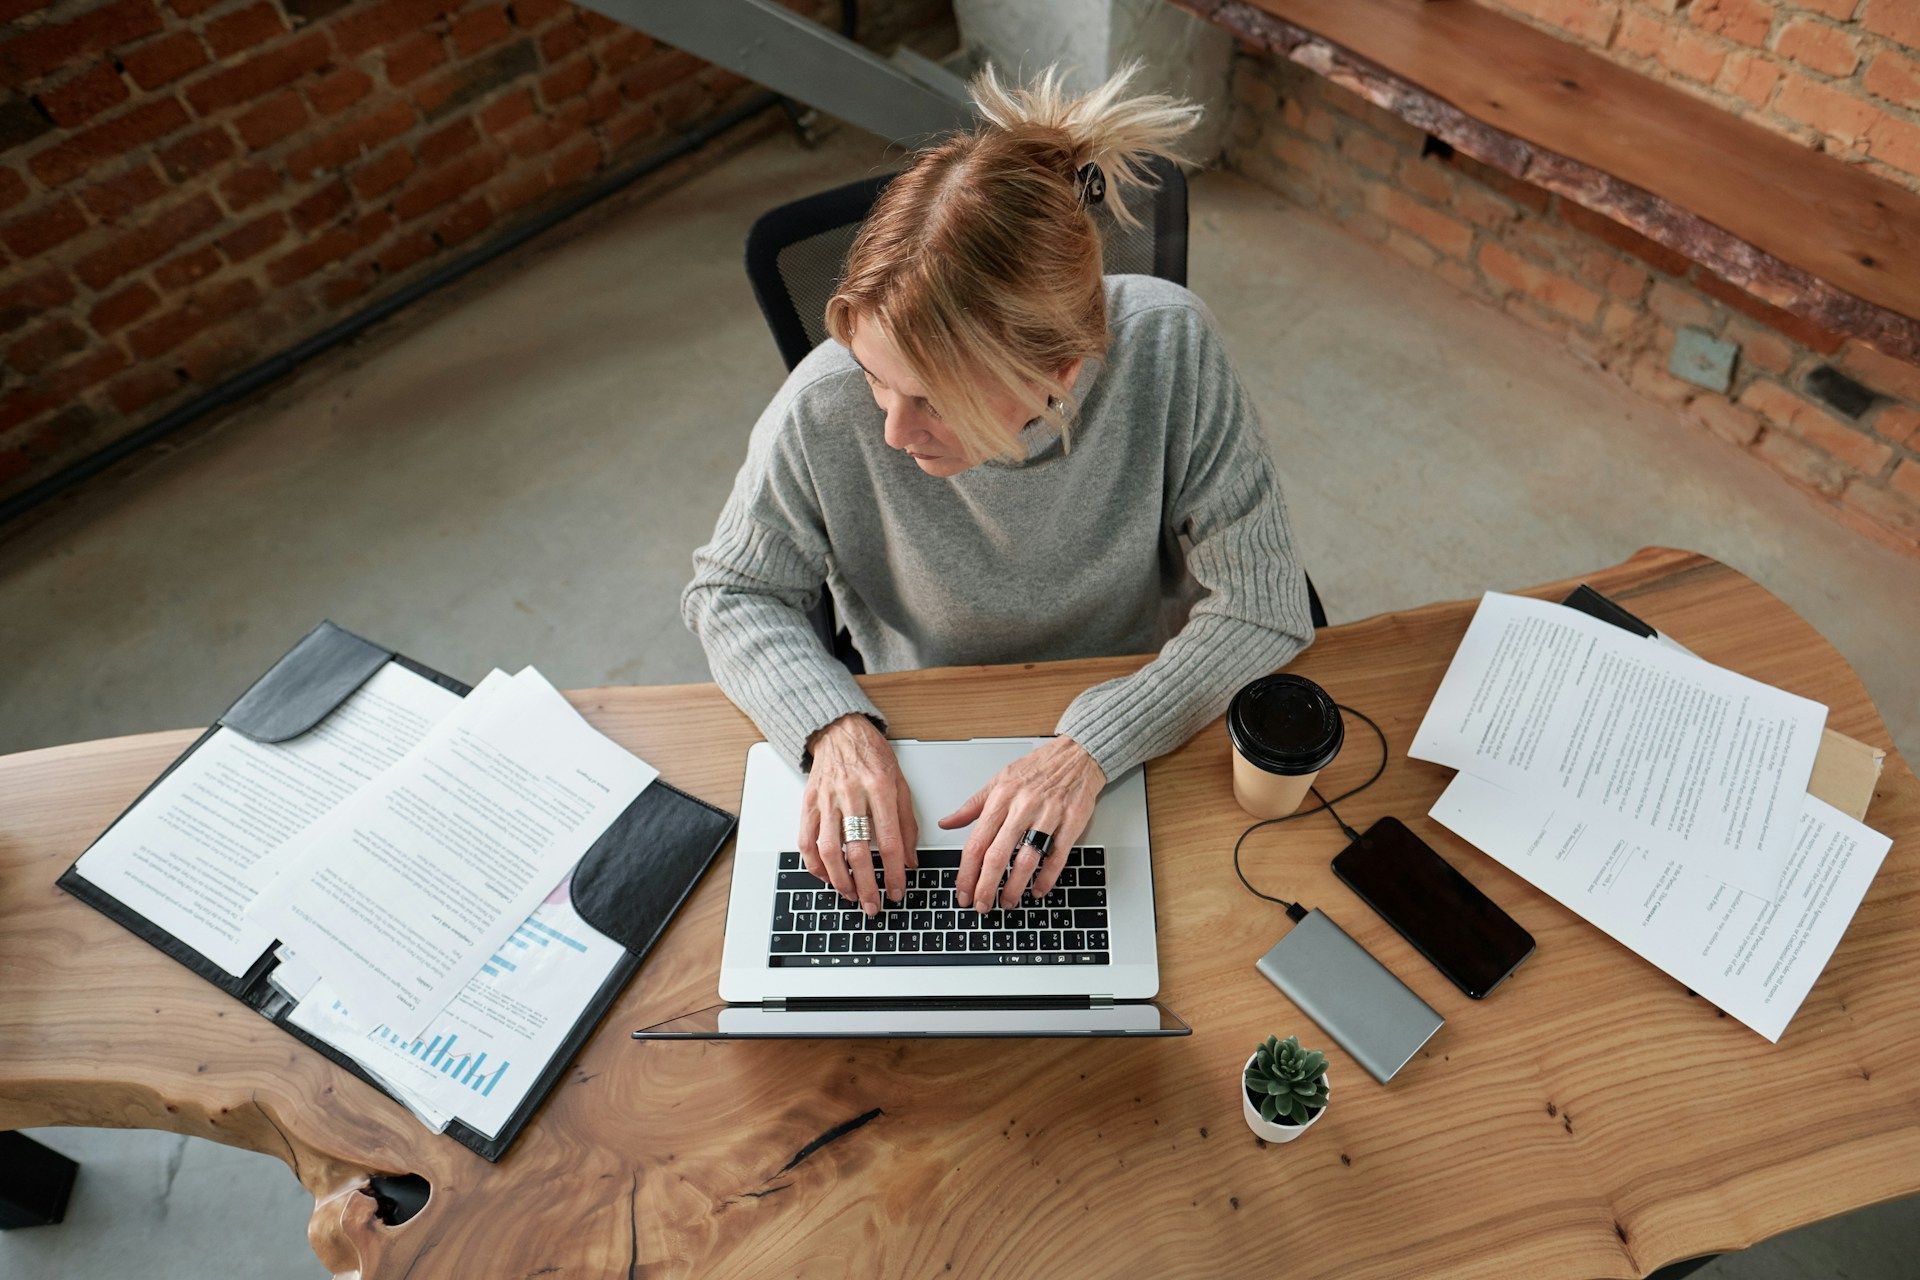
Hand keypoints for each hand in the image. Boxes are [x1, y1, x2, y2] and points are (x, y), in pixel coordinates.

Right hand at [799, 714, 917, 915]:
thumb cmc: (872, 756)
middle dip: (867, 885)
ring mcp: (827, 800)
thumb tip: (910, 860)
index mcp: (881, 789)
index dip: (894, 871)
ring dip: (840, 880)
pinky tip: (826, 877)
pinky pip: (806, 841)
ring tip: (851, 895)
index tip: (898, 891)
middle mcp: (852, 795)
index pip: (889, 840)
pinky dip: (815, 865)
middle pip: (858, 851)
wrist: (839, 731)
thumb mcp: (901, 784)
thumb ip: (907, 823)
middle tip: (873, 906)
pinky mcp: (809, 804)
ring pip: (829, 850)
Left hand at [938, 737, 1105, 912]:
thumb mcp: (998, 780)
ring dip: (1014, 886)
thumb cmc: (1037, 768)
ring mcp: (1048, 816)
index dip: (967, 872)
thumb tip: (946, 822)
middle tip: (981, 905)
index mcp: (1000, 799)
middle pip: (997, 855)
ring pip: (1027, 859)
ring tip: (1007, 902)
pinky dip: (1047, 878)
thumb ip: (972, 806)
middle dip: (985, 886)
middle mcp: (1022, 808)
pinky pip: (1057, 856)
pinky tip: (1038, 890)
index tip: (962, 891)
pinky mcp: (1071, 822)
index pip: (976, 842)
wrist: (1077, 754)